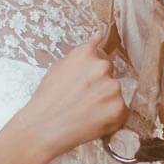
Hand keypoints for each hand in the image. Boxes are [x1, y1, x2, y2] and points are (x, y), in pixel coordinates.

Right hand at [18, 26, 128, 163]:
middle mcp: (102, 66)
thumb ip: (82, 54)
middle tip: (82, 99)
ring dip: (106, 101)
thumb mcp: (58, 67)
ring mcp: (112, 87)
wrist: (43, 128)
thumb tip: (98, 36)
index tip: (84, 82)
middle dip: (100, 85)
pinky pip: (121, 111)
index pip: (101, 54)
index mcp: (86, 53)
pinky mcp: (119, 108)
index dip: (92, 71)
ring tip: (85, 112)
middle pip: (110, 73)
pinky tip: (92, 120)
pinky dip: (110, 117)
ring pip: (115, 93)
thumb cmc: (47, 99)